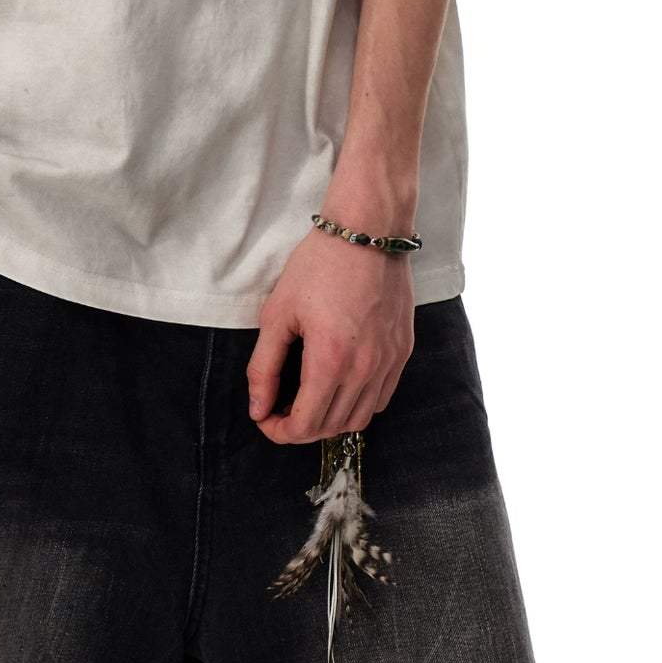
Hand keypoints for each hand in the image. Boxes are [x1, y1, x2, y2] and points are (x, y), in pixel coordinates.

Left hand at [245, 230, 415, 443]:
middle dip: (300, 428)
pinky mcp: (403, 352)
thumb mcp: (279, 312)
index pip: (305, 425)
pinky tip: (339, 386)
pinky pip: (381, 398)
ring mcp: (389, 362)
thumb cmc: (319, 264)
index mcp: (330, 359)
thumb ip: (265, 366)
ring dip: (330, 420)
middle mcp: (365, 368)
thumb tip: (258, 408)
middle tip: (280, 410)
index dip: (280, 432)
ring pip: (359, 419)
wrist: (368, 231)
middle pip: (331, 427)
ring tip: (308, 401)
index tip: (265, 419)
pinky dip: (358, 404)